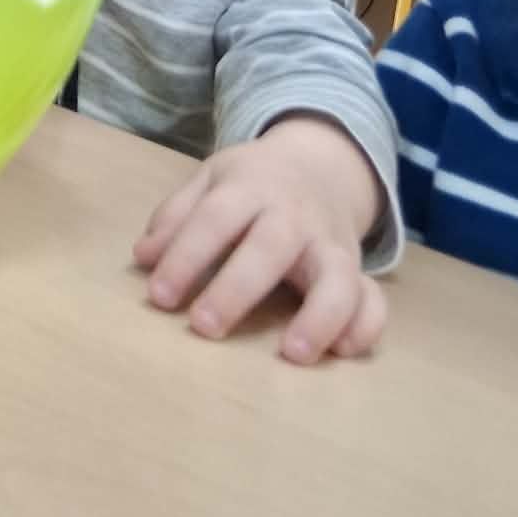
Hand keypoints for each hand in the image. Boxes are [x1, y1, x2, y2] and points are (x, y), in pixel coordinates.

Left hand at [132, 118, 386, 364]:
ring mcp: (331, 243)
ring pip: (338, 277)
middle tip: (203, 327)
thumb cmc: (252, 182)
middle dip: (237, 288)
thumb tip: (143, 258)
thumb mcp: (211, 181)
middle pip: (271, 247)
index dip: (185, 256)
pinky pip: (374, 300)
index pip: (214, 219)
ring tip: (292, 353)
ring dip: (319, 315)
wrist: (319, 163)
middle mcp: (295, 215)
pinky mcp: (359, 270)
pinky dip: (365, 326)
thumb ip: (177, 216)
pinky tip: (341, 352)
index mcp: (250, 187)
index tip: (158, 296)